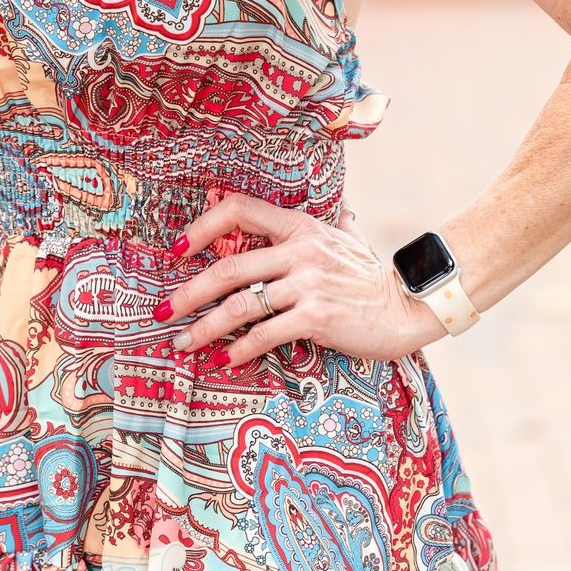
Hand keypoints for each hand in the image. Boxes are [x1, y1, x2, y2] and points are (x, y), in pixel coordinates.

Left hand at [157, 193, 447, 367]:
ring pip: (239, 305)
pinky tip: (224, 360)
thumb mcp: (348, 240)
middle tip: (162, 312)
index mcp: (299, 226)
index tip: (176, 250)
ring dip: (204, 328)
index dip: (202, 227)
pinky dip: (239, 349)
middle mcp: (299, 250)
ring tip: (183, 343)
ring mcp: (307, 284)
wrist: (407, 306)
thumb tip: (344, 212)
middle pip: (227, 268)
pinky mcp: (316, 317)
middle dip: (187, 293)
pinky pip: (265, 334)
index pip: (239, 209)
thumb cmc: (372, 277)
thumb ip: (336, 226)